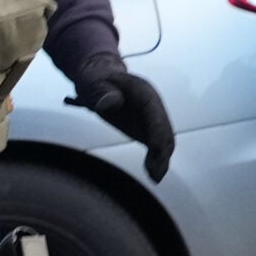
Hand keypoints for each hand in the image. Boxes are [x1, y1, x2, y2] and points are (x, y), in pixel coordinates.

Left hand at [67, 55, 175, 180]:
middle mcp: (152, 105)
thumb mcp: (91, 82)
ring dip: (162, 158)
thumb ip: (100, 92)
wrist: (98, 79)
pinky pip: (156, 145)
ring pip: (164, 139)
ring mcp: (151, 117)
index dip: (157, 130)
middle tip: (155, 171)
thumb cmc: (94, 80)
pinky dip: (156, 159)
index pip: (154, 112)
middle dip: (162, 150)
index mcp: (142, 91)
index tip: (156, 148)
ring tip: (155, 177)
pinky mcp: (145, 128)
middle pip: (164, 128)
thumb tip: (110, 104)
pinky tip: (153, 174)